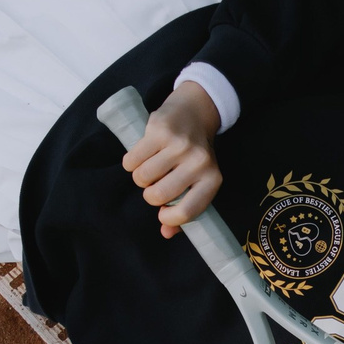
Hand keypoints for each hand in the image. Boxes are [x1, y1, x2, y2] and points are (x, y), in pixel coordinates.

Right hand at [122, 82, 222, 238]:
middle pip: (157, 195)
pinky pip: (131, 160)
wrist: (195, 112)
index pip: (187, 212)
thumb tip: (166, 232)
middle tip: (156, 182)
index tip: (163, 212)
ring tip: (150, 166)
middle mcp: (199, 163)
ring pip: (142, 178)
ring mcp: (179, 145)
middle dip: (150, 193)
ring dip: (140, 176)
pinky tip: (142, 155)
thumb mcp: (197, 181)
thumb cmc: (193, 154)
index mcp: (212, 179)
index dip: (169, 217)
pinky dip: (131, 162)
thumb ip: (183, 209)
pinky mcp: (160, 131)